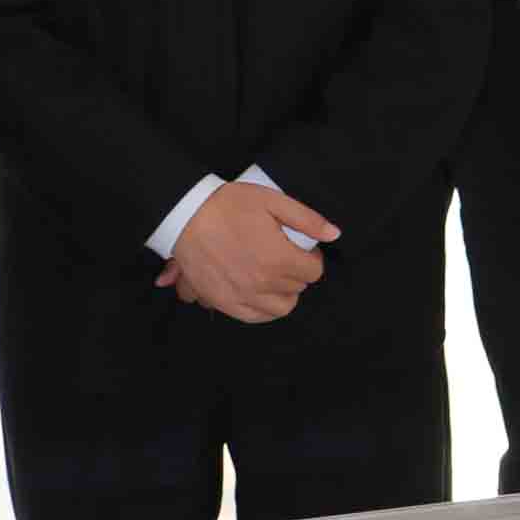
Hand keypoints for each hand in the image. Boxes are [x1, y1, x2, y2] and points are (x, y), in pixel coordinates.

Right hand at [159, 182, 332, 322]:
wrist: (185, 216)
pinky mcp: (224, 302)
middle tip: (285, 256)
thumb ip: (307, 220)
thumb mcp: (273, 201)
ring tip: (274, 275)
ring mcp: (243, 296)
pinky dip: (263, 309)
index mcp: (279, 259)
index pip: (314, 272)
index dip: (312, 258)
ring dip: (284, 293)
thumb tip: (334, 234)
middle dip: (298, 272)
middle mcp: (263, 283)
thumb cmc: (229, 205)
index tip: (303, 249)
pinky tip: (261, 294)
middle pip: (299, 288)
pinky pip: (255, 318)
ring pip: (281, 308)